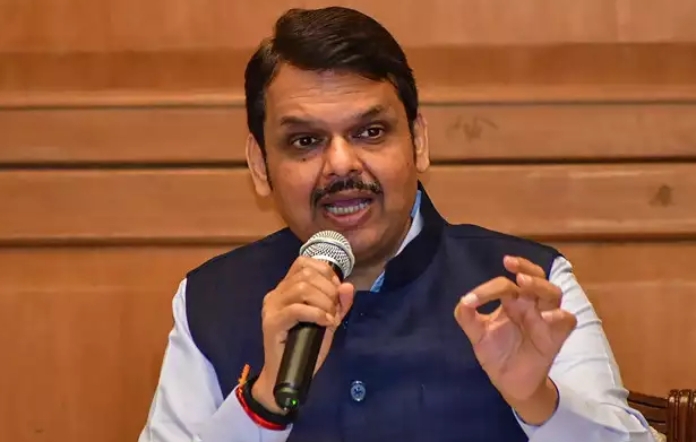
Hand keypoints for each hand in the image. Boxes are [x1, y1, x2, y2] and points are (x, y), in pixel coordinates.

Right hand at [253, 256, 354, 413]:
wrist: (286, 376)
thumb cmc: (305, 347)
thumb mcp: (328, 321)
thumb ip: (339, 304)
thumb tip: (348, 285)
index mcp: (285, 289)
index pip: (303, 263)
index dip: (325, 272)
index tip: (336, 291)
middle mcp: (275, 294)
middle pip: (306, 274)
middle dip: (328, 289)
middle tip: (334, 309)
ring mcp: (271, 307)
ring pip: (302, 288)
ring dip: (324, 301)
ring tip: (329, 317)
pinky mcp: (272, 323)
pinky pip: (297, 309)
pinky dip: (316, 313)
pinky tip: (325, 323)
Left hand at [453, 256, 576, 422]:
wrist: (508, 382)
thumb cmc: (496, 353)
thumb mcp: (478, 334)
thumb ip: (467, 316)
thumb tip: (463, 301)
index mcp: (512, 301)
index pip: (507, 284)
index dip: (490, 288)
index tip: (472, 300)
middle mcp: (531, 305)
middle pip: (537, 277)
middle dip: (526, 267)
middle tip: (511, 264)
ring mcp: (545, 319)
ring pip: (554, 293)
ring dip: (540, 285)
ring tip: (524, 283)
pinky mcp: (556, 336)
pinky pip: (567, 320)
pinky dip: (560, 316)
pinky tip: (546, 317)